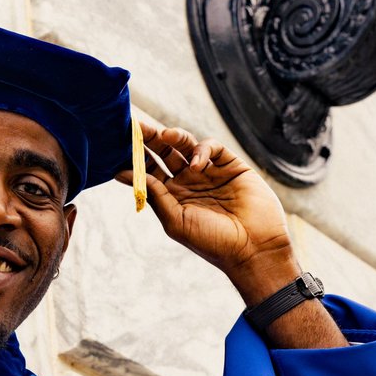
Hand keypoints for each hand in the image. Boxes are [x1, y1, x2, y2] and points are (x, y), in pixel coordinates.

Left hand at [117, 119, 346, 347]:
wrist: (254, 249)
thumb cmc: (212, 242)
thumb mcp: (176, 220)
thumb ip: (154, 194)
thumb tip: (121, 173)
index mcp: (172, 195)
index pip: (150, 169)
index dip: (137, 156)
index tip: (121, 143)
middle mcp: (189, 181)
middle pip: (165, 152)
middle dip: (152, 139)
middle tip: (138, 126)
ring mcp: (210, 172)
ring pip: (186, 145)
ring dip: (174, 137)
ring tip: (165, 134)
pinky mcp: (231, 166)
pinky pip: (212, 148)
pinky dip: (202, 150)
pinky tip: (197, 164)